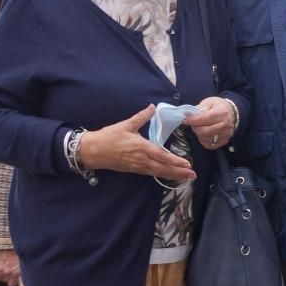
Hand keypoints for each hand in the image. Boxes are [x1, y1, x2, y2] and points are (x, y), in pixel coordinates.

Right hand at [0, 249, 20, 285]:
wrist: (6, 243)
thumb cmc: (15, 252)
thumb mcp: (21, 263)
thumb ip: (19, 272)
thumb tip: (19, 278)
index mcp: (17, 272)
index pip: (11, 284)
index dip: (11, 281)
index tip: (12, 278)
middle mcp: (8, 273)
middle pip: (5, 281)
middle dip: (6, 276)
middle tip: (7, 269)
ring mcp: (0, 270)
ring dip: (0, 275)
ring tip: (3, 267)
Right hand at [77, 105, 195, 181]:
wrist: (92, 151)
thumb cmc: (108, 137)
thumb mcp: (125, 125)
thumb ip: (141, 117)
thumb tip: (152, 107)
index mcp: (141, 147)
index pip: (161, 156)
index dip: (175, 161)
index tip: (187, 164)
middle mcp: (141, 159)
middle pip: (163, 168)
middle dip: (179, 172)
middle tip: (193, 175)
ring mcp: (138, 166)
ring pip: (158, 172)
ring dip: (173, 175)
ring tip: (186, 178)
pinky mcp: (134, 170)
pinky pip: (151, 174)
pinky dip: (162, 175)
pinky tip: (170, 176)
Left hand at [182, 96, 235, 150]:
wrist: (231, 112)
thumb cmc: (218, 106)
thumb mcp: (209, 102)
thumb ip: (199, 108)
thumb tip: (188, 115)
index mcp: (221, 113)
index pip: (204, 119)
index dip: (192, 120)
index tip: (185, 120)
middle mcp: (225, 125)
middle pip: (204, 131)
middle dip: (195, 128)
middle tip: (193, 124)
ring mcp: (225, 134)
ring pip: (206, 139)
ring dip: (199, 134)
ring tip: (199, 128)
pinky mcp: (224, 141)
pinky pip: (210, 145)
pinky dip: (204, 140)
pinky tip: (203, 134)